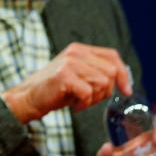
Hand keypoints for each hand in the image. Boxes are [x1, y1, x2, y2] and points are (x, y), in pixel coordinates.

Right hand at [0, 43, 132, 123]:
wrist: (28, 98)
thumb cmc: (55, 90)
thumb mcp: (79, 76)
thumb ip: (97, 72)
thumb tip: (124, 79)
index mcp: (80, 49)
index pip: (112, 56)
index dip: (123, 74)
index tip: (126, 90)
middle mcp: (75, 52)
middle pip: (111, 71)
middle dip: (106, 90)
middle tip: (90, 99)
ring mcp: (69, 62)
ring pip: (102, 82)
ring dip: (94, 98)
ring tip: (80, 101)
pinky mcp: (64, 75)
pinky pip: (88, 92)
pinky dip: (84, 103)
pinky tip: (75, 105)